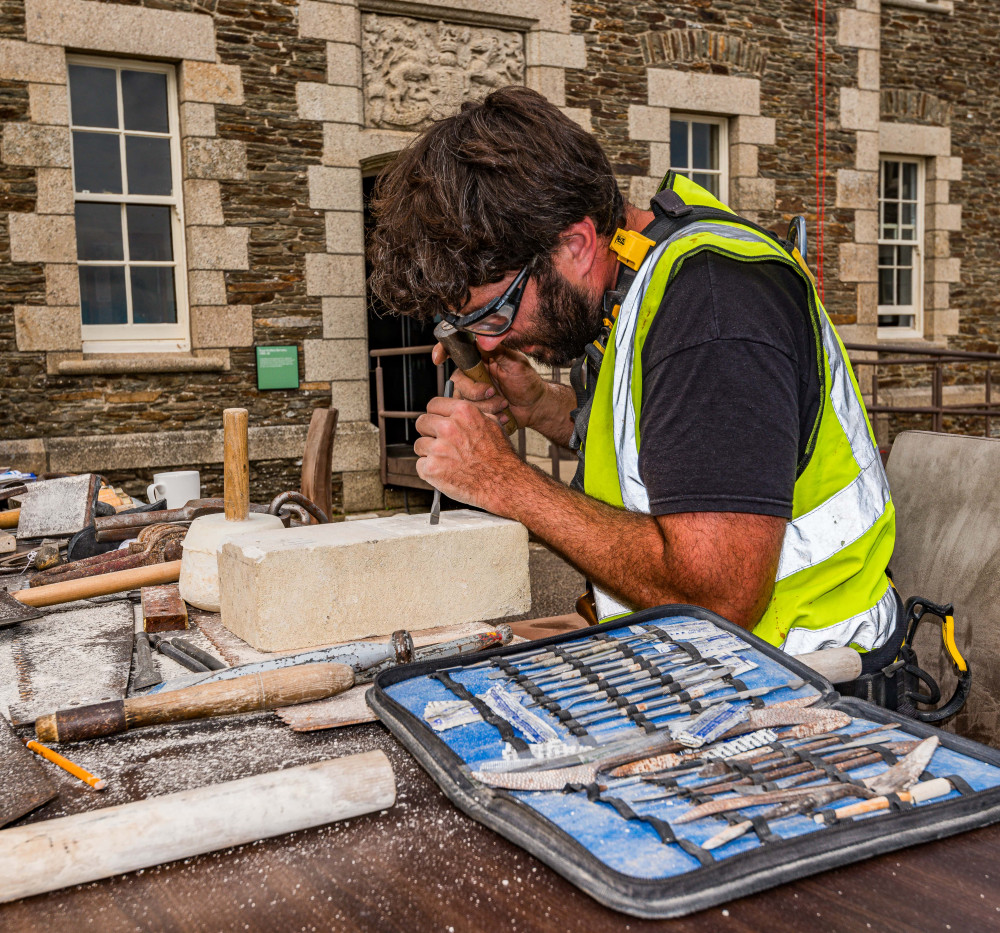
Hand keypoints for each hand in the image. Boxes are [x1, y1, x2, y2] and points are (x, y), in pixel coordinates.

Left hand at [414, 396, 523, 511]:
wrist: (502, 483)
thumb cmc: (500, 456)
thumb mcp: (492, 424)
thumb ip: (471, 415)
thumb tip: (458, 411)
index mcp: (463, 413)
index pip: (433, 404)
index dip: (435, 414)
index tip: (436, 421)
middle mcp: (448, 428)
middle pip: (422, 422)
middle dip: (428, 432)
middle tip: (439, 442)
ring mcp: (438, 449)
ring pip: (420, 445)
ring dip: (429, 452)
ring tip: (446, 460)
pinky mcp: (432, 469)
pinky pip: (420, 465)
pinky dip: (430, 470)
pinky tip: (445, 472)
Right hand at [432, 342, 545, 430]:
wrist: (534, 408)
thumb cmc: (528, 383)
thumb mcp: (516, 363)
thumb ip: (498, 351)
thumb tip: (481, 339)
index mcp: (482, 358)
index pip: (458, 350)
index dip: (444, 351)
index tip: (438, 359)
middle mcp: (474, 374)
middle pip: (457, 380)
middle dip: (474, 390)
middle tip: (493, 392)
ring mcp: (474, 392)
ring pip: (462, 399)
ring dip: (484, 405)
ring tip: (502, 405)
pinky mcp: (476, 408)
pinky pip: (470, 413)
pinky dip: (487, 415)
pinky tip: (500, 414)